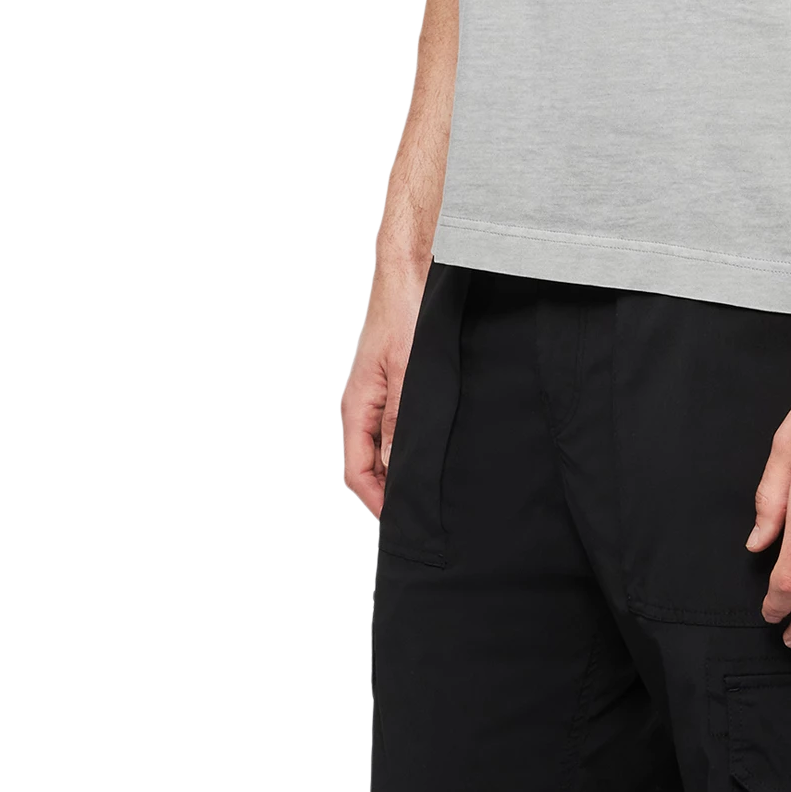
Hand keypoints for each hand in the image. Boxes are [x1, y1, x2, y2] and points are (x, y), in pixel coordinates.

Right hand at [340, 270, 427, 517]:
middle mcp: (364, 404)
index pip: (357, 470)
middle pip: (369, 463)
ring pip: (384, 446)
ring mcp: (380, 394)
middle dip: (390, 491)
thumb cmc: (405, 309)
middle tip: (421, 512)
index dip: (377, 500)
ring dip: (401, 468)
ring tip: (430, 488)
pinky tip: (433, 449)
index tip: (400, 521)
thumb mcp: (408, 371)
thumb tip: (397, 464)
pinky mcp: (397, 383)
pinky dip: (410, 443)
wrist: (415, 271)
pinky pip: (398, 426)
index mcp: (357, 406)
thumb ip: (400, 419)